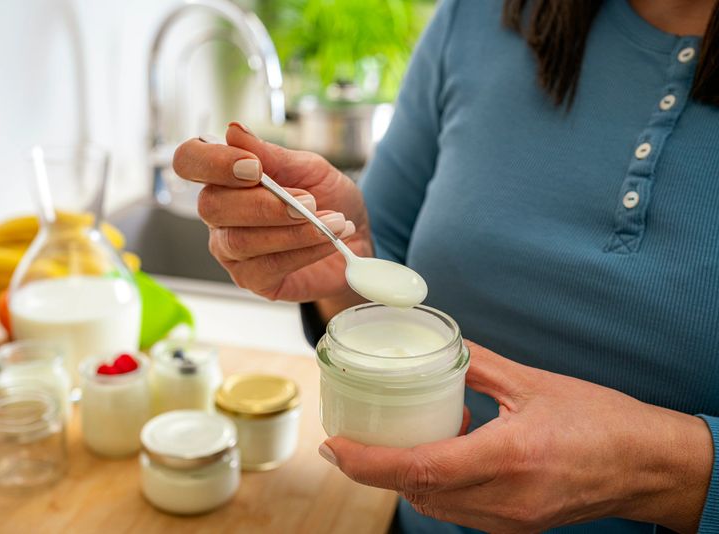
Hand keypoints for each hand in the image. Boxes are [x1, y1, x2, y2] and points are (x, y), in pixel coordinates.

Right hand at [173, 122, 371, 301]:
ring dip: (292, 230)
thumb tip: (234, 130)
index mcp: (224, 177)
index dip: (212, 162)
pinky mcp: (252, 280)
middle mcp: (219, 215)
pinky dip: (303, 251)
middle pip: (212, 206)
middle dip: (264, 203)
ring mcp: (231, 251)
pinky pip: (267, 266)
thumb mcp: (309, 167)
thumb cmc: (328, 200)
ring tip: (330, 222)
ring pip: (240, 240)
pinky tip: (327, 240)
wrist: (355, 238)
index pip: (189, 161)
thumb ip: (272, 154)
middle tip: (308, 201)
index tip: (254, 167)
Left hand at [321, 342, 713, 532]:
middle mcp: (505, 498)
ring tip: (405, 438)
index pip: (419, 469)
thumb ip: (479, 363)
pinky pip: (457, 510)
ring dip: (407, 476)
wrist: (648, 466)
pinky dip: (437, 484)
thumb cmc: (601, 421)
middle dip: (377, 468)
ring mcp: (510, 520)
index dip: (368, 462)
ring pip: (434, 505)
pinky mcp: (515, 527)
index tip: (335, 447)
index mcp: (509, 457)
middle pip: (417, 491)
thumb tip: (440, 343)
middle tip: (355, 437)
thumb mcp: (534, 383)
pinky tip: (448, 451)